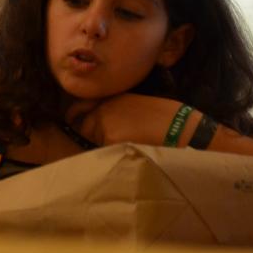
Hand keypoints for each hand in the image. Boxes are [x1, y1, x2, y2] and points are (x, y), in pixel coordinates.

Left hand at [66, 93, 187, 146]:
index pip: (82, 105)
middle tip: (111, 140)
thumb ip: (118, 110)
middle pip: (85, 127)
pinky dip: (111, 154)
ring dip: (103, 145)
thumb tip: (107, 122)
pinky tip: (131, 152)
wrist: (181, 129)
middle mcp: (104, 109)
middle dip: (92, 135)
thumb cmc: (169, 118)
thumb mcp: (139, 105)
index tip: (71, 119)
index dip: (75, 113)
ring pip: (94, 141)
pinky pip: (103, 151)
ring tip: (129, 144)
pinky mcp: (108, 140)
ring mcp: (103, 124)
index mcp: (113, 98)